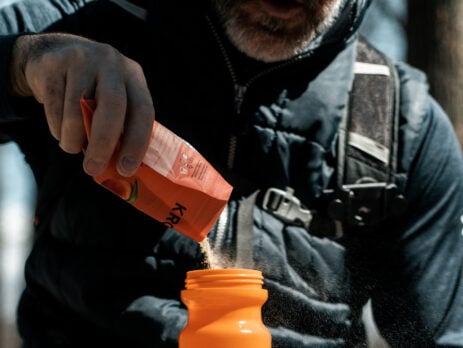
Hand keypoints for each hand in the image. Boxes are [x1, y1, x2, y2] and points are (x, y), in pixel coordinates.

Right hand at [9, 33, 154, 176]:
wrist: (53, 54)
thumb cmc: (91, 90)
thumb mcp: (114, 98)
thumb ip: (122, 125)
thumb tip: (123, 169)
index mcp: (133, 74)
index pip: (143, 110)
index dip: (137, 142)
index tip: (127, 168)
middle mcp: (111, 62)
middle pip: (113, 106)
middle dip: (104, 143)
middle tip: (94, 168)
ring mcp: (81, 59)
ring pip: (77, 110)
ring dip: (73, 139)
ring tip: (72, 147)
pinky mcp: (53, 64)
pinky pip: (54, 107)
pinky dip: (57, 129)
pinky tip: (60, 131)